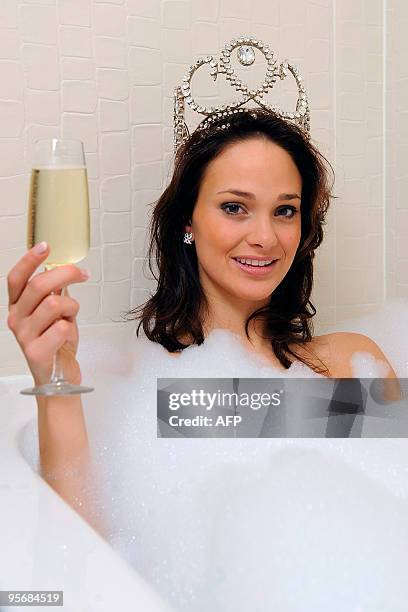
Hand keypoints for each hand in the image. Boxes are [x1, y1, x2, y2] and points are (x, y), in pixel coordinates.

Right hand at [6, 243, 89, 385]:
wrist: (59, 377)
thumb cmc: (57, 343)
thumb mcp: (55, 313)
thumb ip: (54, 292)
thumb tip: (63, 270)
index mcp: (18, 306)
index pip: (17, 279)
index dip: (29, 260)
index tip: (45, 246)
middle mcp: (16, 319)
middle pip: (39, 286)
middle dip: (66, 275)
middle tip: (83, 274)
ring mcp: (24, 336)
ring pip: (55, 303)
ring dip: (72, 307)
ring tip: (71, 317)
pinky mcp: (36, 352)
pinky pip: (62, 327)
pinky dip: (71, 328)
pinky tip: (67, 337)